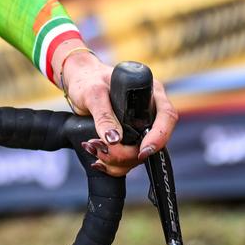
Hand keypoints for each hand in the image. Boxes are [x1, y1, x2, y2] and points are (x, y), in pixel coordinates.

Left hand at [57, 47, 177, 177]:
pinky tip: (98, 159)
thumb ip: (103, 115)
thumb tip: (114, 139)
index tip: (142, 151)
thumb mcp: (93, 93)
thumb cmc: (88, 79)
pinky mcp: (129, 139)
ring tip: (95, 150)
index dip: (159, 136)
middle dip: (129, 154)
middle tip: (104, 151)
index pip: (167, 116)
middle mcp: (149, 111)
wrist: (78, 84)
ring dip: (118, 161)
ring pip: (139, 155)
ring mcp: (139, 127)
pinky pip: (128, 160)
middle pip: (152, 141)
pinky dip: (114, 165)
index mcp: (150, 93)